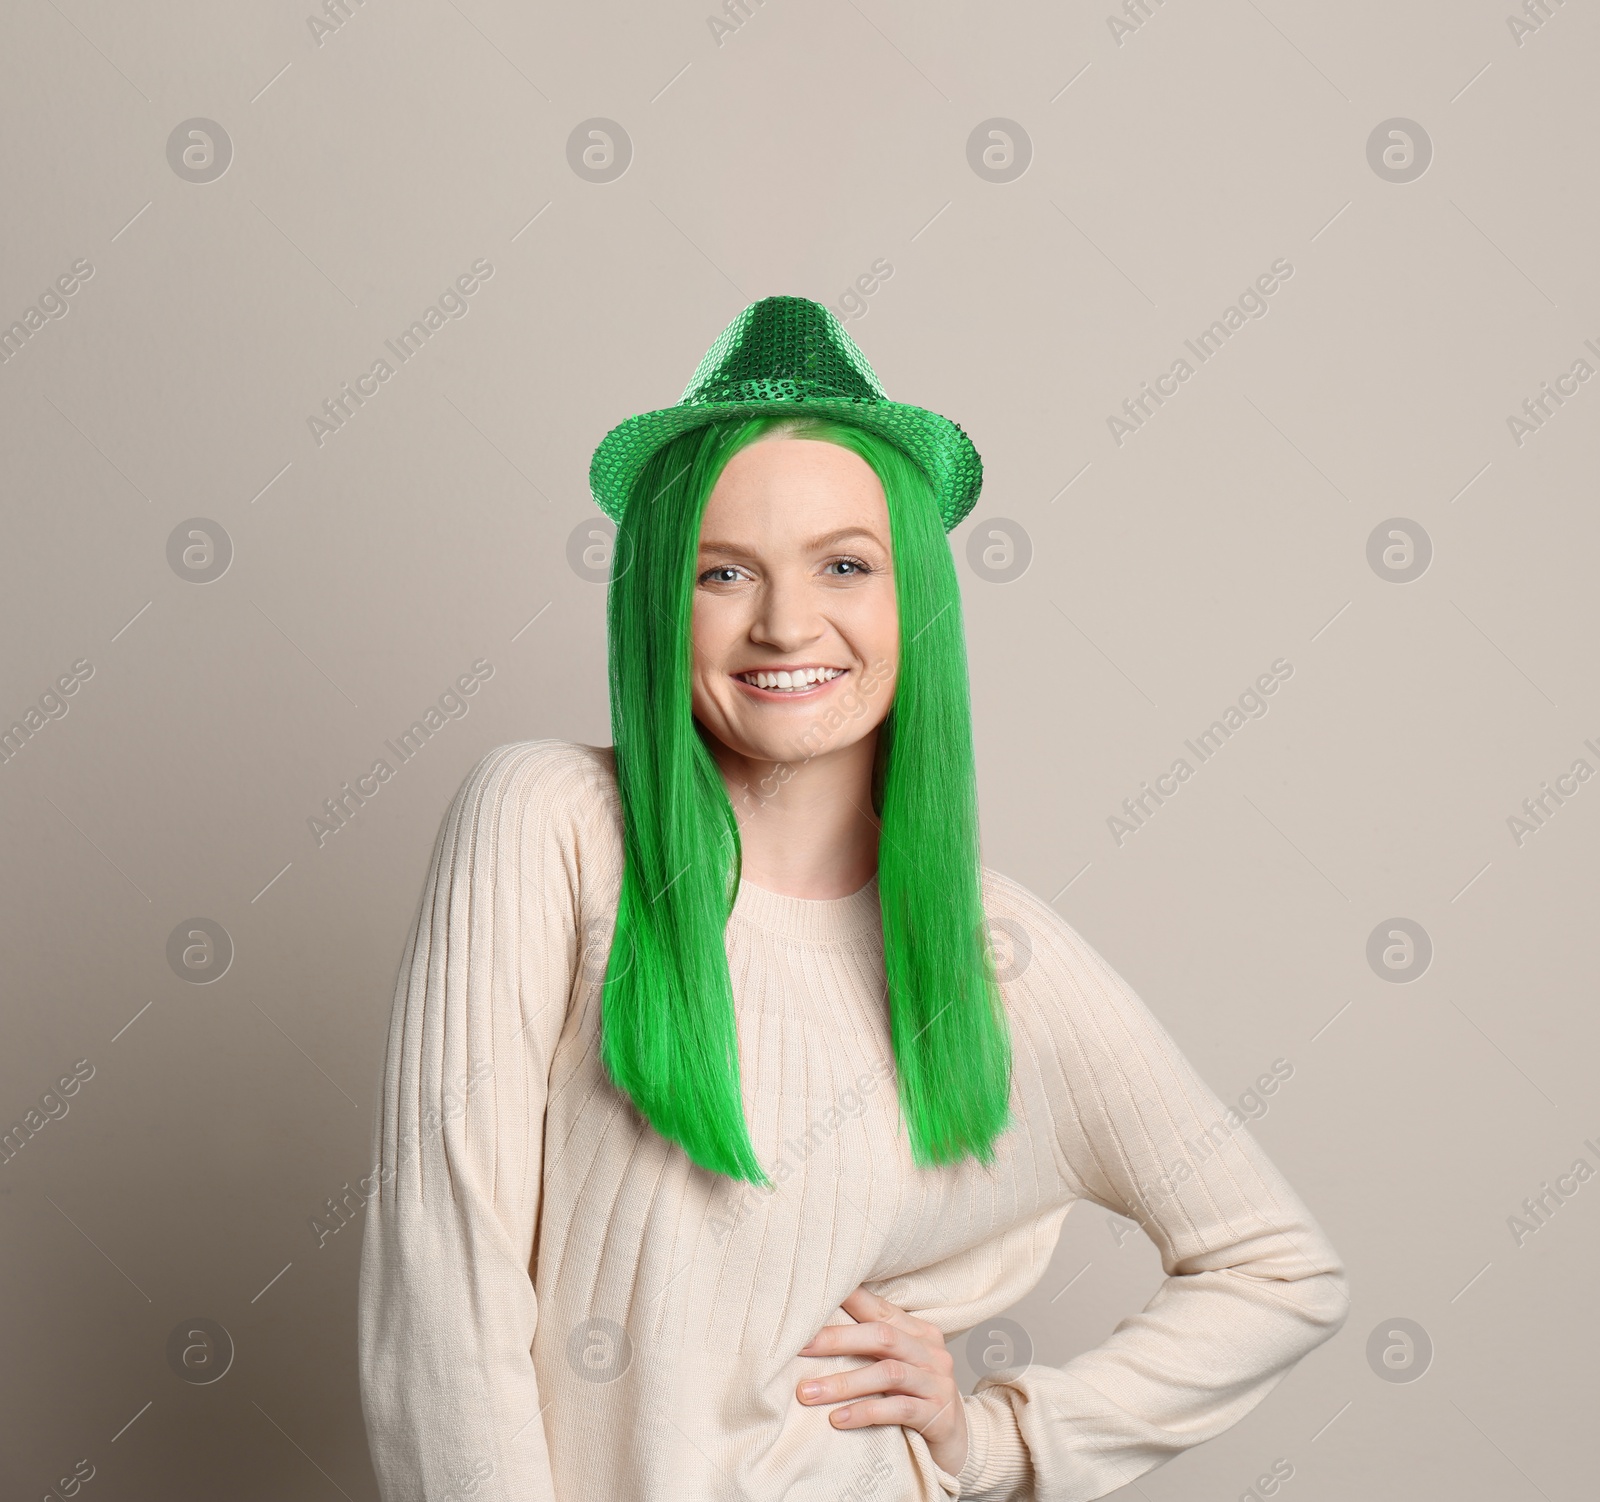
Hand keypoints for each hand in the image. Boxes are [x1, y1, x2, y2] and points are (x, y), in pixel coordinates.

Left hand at [797, 1285, 968, 1479]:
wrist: (958, 1443)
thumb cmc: (917, 1400)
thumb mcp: (898, 1368)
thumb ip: (871, 1347)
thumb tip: (816, 1331)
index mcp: (919, 1332)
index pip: (880, 1309)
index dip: (848, 1301)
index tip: (812, 1299)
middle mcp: (931, 1352)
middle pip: (881, 1336)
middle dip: (837, 1340)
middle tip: (801, 1346)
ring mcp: (937, 1382)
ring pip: (887, 1373)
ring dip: (843, 1383)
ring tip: (808, 1392)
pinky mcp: (938, 1415)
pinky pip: (898, 1409)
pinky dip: (865, 1412)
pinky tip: (838, 1419)